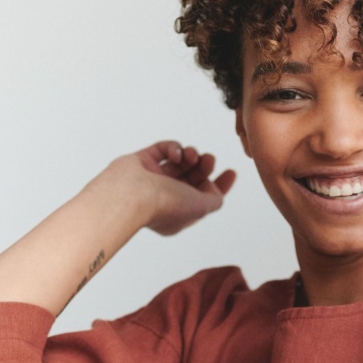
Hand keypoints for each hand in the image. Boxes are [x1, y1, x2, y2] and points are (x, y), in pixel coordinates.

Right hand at [98, 140, 236, 236]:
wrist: (130, 195)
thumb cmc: (163, 206)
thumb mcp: (201, 207)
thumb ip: (214, 199)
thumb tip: (215, 188)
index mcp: (178, 214)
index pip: (204, 197)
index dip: (220, 184)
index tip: (231, 171)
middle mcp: (164, 197)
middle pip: (193, 177)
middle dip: (205, 166)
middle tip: (209, 160)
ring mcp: (152, 179)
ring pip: (179, 162)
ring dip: (191, 155)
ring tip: (193, 156)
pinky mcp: (141, 162)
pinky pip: (162, 150)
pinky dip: (173, 148)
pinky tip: (177, 154)